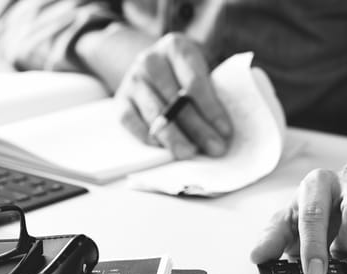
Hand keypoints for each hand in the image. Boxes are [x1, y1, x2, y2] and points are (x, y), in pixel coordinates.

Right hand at [115, 33, 232, 158]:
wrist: (152, 67)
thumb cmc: (184, 73)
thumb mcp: (200, 70)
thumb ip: (211, 93)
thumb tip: (222, 132)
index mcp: (176, 47)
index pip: (194, 83)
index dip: (211, 109)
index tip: (225, 131)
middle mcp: (151, 60)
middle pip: (177, 101)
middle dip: (199, 129)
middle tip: (215, 149)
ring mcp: (133, 80)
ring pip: (156, 114)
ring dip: (175, 138)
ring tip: (190, 153)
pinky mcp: (120, 100)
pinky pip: (131, 121)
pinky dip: (147, 136)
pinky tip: (162, 148)